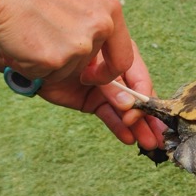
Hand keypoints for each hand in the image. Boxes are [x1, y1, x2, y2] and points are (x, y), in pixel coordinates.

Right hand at [0, 0, 132, 84]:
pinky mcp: (54, 59)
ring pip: (67, 72)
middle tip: (49, 47)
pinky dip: (30, 64)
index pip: (124, 57)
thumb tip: (104, 57)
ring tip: (31, 30)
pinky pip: (45, 74)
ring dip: (48, 62)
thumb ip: (95, 23)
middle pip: (94, 69)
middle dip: (73, 68)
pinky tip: (21, 39)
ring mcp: (79, 44)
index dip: (110, 72)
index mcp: (110, 9)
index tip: (93, 75)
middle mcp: (100, 26)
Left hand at [39, 41, 165, 148]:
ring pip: (125, 110)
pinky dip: (118, 128)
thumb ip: (110, 84)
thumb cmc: (64, 52)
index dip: (143, 97)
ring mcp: (107, 90)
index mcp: (122, 55)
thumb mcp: (92, 65)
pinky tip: (129, 138)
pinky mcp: (94, 103)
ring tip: (149, 143)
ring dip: (138, 127)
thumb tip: (128, 106)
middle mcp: (118, 74)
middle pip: (138, 97)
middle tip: (159, 136)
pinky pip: (109, 116)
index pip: (140, 79)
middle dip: (148, 117)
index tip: (139, 112)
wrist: (36, 60)